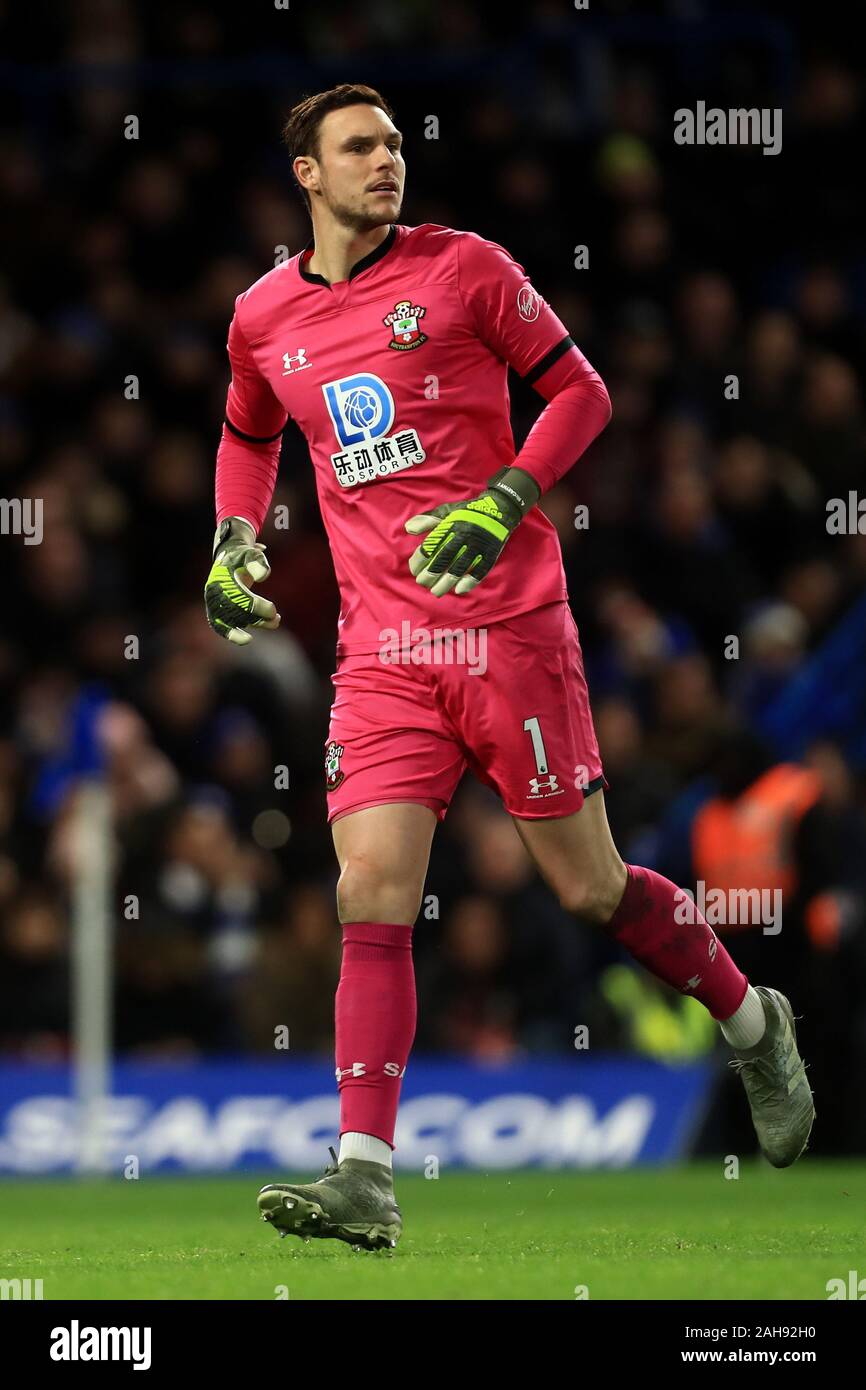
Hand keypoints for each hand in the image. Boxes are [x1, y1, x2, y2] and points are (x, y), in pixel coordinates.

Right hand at [204, 517, 280, 644]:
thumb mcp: (250, 554)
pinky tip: (248, 639)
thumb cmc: (242, 557)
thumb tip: (262, 576)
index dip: (256, 607)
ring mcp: (214, 605)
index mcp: (221, 580)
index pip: (239, 599)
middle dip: (257, 618)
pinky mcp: (217, 613)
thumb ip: (257, 562)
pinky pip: (222, 628)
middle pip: (235, 614)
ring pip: (232, 622)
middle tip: (277, 618)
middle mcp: (214, 595)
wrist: (228, 560)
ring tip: (275, 622)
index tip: (273, 609)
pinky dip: (234, 635)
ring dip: (254, 624)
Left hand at [404, 469, 535, 596]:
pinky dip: (470, 581)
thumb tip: (408, 529)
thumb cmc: (467, 512)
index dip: (419, 561)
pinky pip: (480, 570)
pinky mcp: (491, 553)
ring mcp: (478, 545)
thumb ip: (427, 520)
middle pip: (443, 559)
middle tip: (422, 583)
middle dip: (430, 574)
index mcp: (451, 525)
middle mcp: (464, 535)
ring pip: (460, 568)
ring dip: (446, 583)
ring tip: (436, 592)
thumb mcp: (446, 511)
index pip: (430, 546)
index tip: (414, 570)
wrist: (499, 509)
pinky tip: (458, 590)